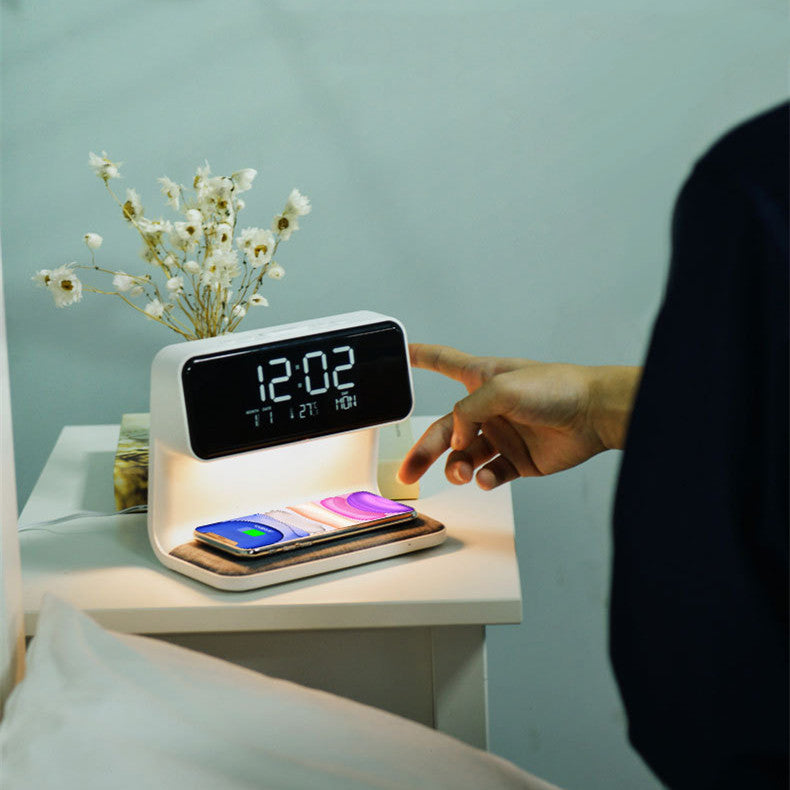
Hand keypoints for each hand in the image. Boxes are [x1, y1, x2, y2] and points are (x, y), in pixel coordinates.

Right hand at [398, 343, 640, 489]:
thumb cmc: (556, 388)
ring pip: (463, 458)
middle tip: (407, 472)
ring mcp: (502, 435)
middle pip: (443, 430)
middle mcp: (487, 409)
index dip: (418, 357)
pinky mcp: (517, 460)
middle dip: (422, 451)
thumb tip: (455, 440)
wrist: (594, 415)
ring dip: (456, 468)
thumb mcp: (501, 388)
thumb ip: (467, 412)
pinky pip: (490, 474)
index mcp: (481, 379)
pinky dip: (484, 479)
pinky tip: (487, 477)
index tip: (398, 355)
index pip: (442, 362)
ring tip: (461, 474)